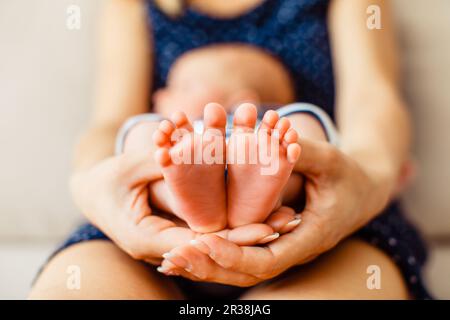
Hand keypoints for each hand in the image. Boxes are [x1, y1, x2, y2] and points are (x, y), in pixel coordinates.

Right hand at [70, 151, 300, 264]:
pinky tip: (262, 216)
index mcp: (145, 238)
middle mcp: (161, 250)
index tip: (265, 228)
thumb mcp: (131, 166)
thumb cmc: (107, 179)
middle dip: (250, 236)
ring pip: (215, 244)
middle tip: (285, 222)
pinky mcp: (177, 236)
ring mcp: (169, 246)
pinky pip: (208, 235)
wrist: (91, 194)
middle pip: (213, 248)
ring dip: (247, 233)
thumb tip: (197, 148)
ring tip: (284, 219)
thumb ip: (163, 161)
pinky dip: (234, 227)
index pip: (197, 244)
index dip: (232, 237)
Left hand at [158, 138, 386, 285]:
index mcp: (309, 237)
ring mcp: (283, 247)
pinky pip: (242, 254)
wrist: (363, 190)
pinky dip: (216, 254)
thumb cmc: (349, 175)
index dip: (233, 255)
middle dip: (209, 267)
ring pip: (241, 268)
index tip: (202, 243)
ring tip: (171, 260)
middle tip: (172, 257)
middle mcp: (292, 249)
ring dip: (206, 265)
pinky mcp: (274, 239)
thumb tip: (274, 132)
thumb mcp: (330, 160)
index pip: (266, 259)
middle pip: (246, 272)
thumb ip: (302, 151)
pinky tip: (190, 249)